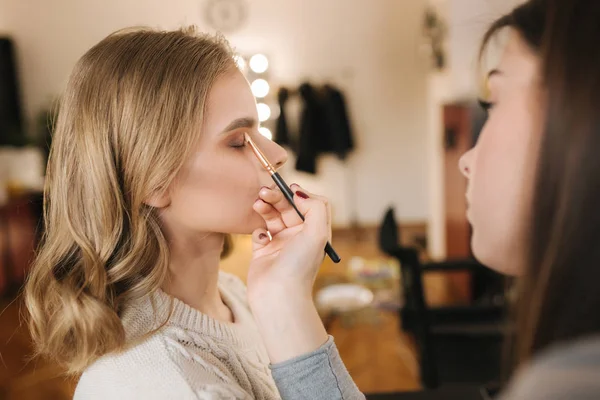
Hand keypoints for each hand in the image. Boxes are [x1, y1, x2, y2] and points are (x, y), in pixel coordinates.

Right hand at [246, 184, 330, 362]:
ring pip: (272, 217)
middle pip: (288, 208)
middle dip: (277, 197)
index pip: (310, 205)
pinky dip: (258, 230)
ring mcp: (280, 244)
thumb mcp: (317, 233)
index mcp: (314, 233)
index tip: (289, 189)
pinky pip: (259, 233)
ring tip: (257, 202)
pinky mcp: (262, 252)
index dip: (300, 194)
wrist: (278, 295)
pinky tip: (261, 237)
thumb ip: (315, 207)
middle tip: (264, 191)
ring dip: (265, 207)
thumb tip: (299, 193)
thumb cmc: (300, 266)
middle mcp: (299, 237)